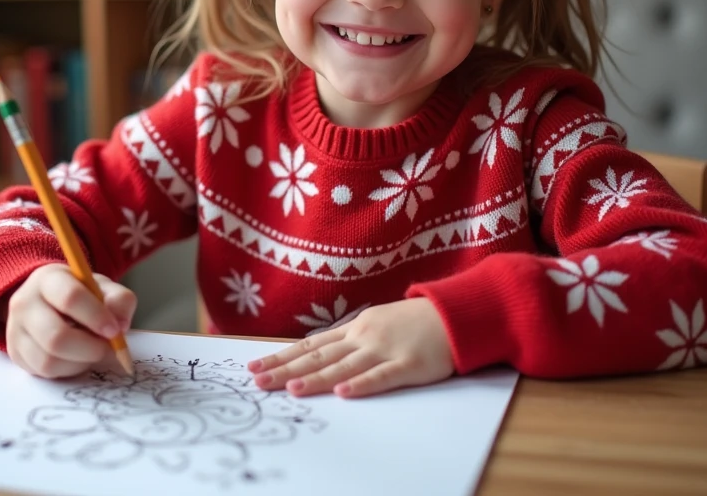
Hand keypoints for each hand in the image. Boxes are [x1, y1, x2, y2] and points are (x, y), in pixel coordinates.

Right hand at [5, 263, 136, 378]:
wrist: (47, 301)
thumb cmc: (80, 294)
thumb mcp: (102, 288)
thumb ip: (119, 300)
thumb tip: (120, 326)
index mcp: (48, 279)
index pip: (70, 297)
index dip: (96, 317)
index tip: (115, 330)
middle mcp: (24, 303)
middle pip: (56, 336)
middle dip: (89, 349)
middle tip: (108, 349)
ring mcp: (15, 330)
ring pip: (49, 360)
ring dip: (80, 362)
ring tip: (93, 352)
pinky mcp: (15, 353)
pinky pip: (44, 372)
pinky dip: (68, 370)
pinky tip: (78, 358)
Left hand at [248, 298, 454, 398]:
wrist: (453, 314)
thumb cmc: (413, 321)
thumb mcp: (375, 323)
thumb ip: (349, 340)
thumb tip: (317, 355)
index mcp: (353, 329)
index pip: (310, 346)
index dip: (281, 356)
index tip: (254, 366)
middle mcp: (362, 338)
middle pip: (318, 356)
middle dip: (285, 369)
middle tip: (258, 381)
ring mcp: (384, 350)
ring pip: (344, 367)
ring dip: (317, 378)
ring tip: (291, 389)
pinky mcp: (408, 365)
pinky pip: (382, 376)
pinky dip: (362, 385)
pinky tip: (344, 393)